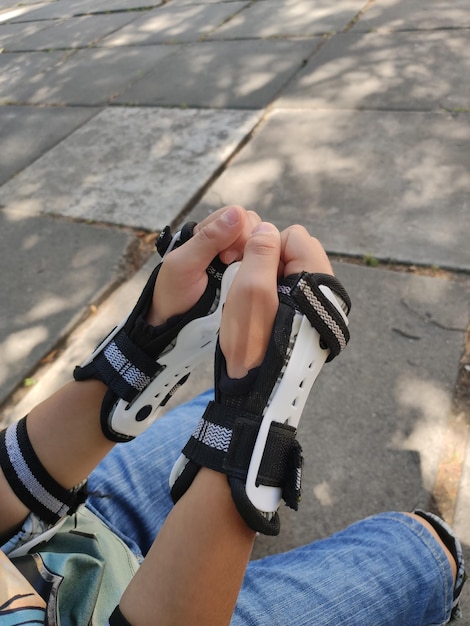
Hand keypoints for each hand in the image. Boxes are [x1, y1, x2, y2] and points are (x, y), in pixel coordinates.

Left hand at [147, 206, 260, 325]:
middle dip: (246, 243)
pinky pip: (262, 261)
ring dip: (253, 256)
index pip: (237, 215)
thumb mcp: (184, 265)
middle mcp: (225, 241)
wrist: (175, 325)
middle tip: (230, 265)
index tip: (226, 257)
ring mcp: (237, 258)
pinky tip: (249, 280)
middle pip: (251, 226)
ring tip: (238, 275)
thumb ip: (208, 238)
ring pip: (259, 243)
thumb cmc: (175, 293)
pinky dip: (260, 267)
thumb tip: (237, 213)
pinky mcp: (246, 274)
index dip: (238, 232)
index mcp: (207, 232)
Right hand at [220, 223, 333, 378]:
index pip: (292, 236)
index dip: (265, 248)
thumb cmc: (252, 341)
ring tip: (257, 302)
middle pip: (294, 251)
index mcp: (316, 277)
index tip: (250, 272)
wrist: (259, 389)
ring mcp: (320, 302)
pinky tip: (265, 312)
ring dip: (270, 277)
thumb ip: (261, 252)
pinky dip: (276, 292)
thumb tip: (267, 228)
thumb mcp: (251, 290)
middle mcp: (326, 287)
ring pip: (292, 269)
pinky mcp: (312, 315)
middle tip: (252, 288)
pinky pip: (293, 288)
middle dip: (269, 261)